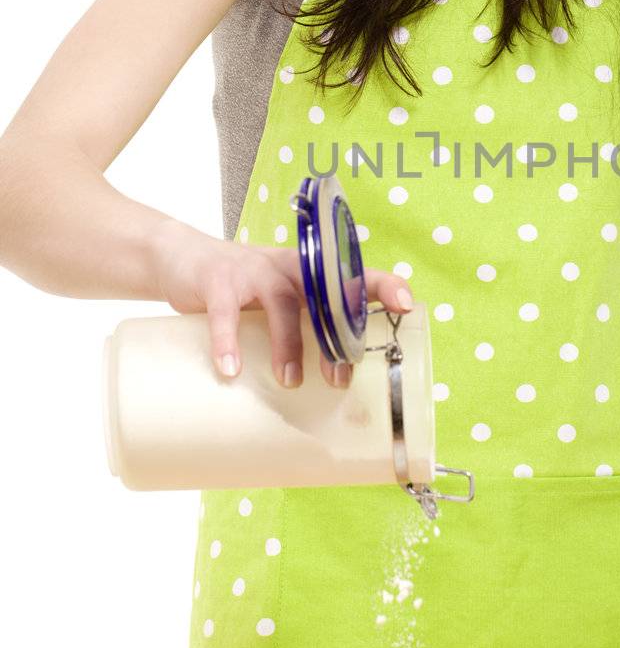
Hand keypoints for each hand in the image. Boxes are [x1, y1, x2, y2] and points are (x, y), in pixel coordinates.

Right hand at [150, 216, 413, 387]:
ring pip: (282, 306)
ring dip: (289, 347)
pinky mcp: (217, 281)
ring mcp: (254, 271)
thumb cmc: (245, 291)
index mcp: (312, 273)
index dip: (385, 285)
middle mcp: (290, 266)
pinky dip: (228, 342)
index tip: (407, 305)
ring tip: (291, 382)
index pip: (357, 274)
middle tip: (340, 380)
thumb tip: (333, 388)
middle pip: (325, 296)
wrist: (184, 258)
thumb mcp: (280, 301)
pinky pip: (225, 314)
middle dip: (337, 338)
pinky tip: (230, 370)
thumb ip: (304, 330)